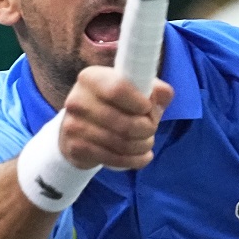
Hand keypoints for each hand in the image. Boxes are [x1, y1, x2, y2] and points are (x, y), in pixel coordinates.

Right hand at [58, 66, 173, 169]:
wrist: (77, 128)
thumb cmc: (112, 103)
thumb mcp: (130, 88)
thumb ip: (152, 88)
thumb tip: (164, 94)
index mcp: (91, 78)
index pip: (118, 89)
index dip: (141, 103)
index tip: (149, 108)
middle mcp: (78, 100)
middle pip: (124, 123)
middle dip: (147, 129)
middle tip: (152, 128)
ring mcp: (74, 126)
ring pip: (122, 144)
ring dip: (143, 146)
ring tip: (148, 142)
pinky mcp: (76, 149)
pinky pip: (114, 159)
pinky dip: (135, 160)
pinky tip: (142, 156)